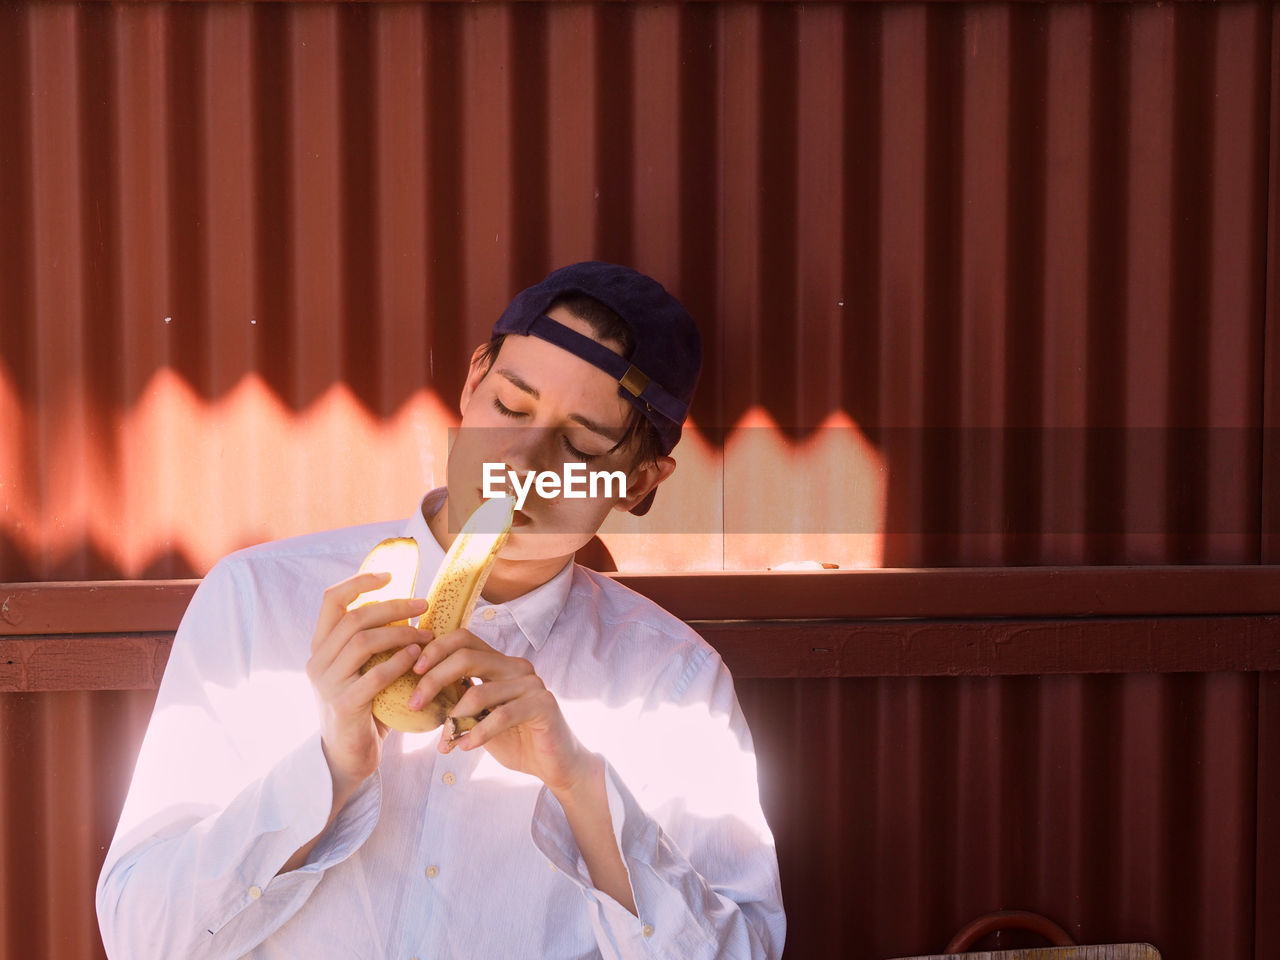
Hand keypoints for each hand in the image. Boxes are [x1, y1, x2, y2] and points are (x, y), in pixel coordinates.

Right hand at [306, 573, 428, 805]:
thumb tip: (410, 607)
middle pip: (354, 618)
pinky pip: (375, 676)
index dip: (359, 581)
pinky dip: (400, 662)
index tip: (390, 575)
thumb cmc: (365, 707)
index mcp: (321, 647)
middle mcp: (318, 661)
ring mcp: (328, 684)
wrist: (348, 757)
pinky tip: (418, 658)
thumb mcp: (363, 669)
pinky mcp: (344, 706)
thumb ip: (374, 642)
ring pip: (363, 642)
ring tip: (427, 635)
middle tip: (424, 605)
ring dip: (401, 634)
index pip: (331, 600)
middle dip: (394, 607)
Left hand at [407, 628, 593, 795]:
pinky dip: (477, 733)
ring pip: (480, 691)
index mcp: (500, 662)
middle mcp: (516, 667)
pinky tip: (465, 747)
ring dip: (454, 720)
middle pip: (467, 656)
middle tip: (414, 705)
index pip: (464, 639)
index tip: (412, 671)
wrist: (553, 763)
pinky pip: (501, 716)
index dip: (436, 650)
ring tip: (443, 743)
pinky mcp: (543, 705)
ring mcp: (532, 683)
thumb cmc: (513, 739)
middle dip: (434, 679)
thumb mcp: (479, 716)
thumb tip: (417, 691)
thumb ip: (458, 698)